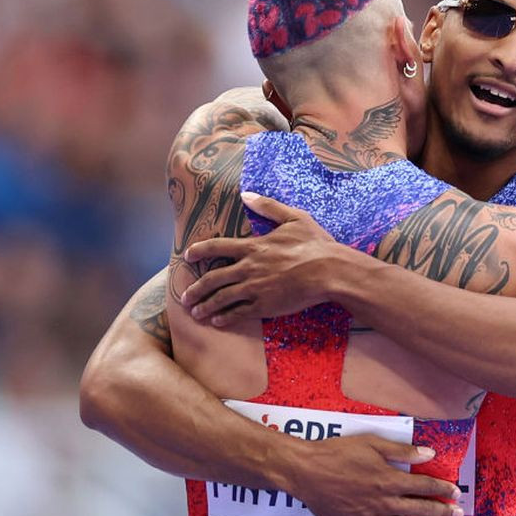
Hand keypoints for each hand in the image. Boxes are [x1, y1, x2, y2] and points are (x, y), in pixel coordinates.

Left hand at [180, 193, 344, 324]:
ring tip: (195, 312)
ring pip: (222, 298)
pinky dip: (225, 317)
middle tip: (185, 296)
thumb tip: (246, 194)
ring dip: (206, 305)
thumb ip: (268, 206)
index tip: (188, 256)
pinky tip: (216, 321)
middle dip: (196, 288)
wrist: (329, 272)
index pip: (217, 247)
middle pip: (213, 278)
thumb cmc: (316, 244)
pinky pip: (238, 313)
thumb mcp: (294, 218)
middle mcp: (249, 267)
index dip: (200, 251)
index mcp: (254, 246)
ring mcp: (255, 288)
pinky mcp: (265, 306)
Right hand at [288, 434, 462, 515]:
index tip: (456, 493)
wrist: (306, 472)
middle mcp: (385, 500)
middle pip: (420, 508)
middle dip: (442, 512)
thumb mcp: (371, 444)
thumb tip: (428, 453)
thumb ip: (401, 451)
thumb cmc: (337, 453)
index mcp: (389, 478)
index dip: (442, 488)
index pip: (424, 485)